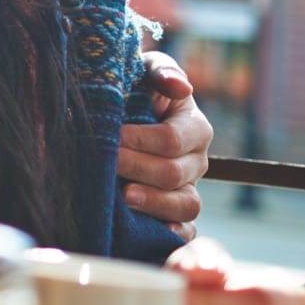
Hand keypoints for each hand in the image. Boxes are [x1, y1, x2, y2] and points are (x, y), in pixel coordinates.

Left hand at [119, 51, 211, 238]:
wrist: (123, 112)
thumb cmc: (137, 88)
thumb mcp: (148, 70)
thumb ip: (163, 72)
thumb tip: (181, 88)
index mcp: (195, 128)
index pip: (172, 140)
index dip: (141, 140)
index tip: (112, 136)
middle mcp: (197, 161)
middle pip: (174, 173)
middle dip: (137, 167)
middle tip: (107, 163)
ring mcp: (189, 189)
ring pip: (186, 205)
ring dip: (154, 203)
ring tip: (125, 196)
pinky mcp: (178, 213)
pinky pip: (186, 231)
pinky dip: (172, 234)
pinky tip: (151, 230)